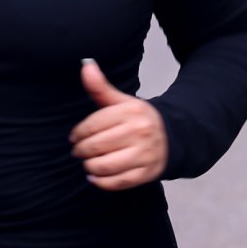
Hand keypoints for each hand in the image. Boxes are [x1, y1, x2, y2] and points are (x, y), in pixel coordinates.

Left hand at [70, 59, 167, 190]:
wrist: (172, 137)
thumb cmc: (139, 120)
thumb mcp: (122, 101)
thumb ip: (100, 87)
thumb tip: (86, 65)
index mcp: (131, 112)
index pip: (93, 125)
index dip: (78, 133)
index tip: (74, 137)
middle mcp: (139, 132)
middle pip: (96, 146)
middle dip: (81, 151)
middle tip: (79, 151)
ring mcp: (144, 154)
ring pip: (104, 166)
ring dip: (90, 167)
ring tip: (88, 163)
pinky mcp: (147, 173)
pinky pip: (117, 182)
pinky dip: (102, 182)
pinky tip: (96, 176)